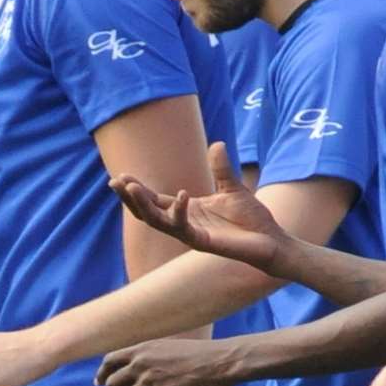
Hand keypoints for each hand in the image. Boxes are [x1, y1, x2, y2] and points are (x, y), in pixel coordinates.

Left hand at [96, 338, 234, 385]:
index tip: (99, 384)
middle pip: (112, 384)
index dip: (102, 373)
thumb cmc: (200, 354)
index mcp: (141, 349)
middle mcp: (141, 363)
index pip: (110, 361)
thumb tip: (142, 364)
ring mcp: (150, 380)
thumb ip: (151, 355)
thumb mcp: (168, 347)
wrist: (220, 361)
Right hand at [110, 142, 286, 269]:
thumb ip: (221, 168)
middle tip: (114, 181)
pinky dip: (179, 211)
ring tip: (131, 187)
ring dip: (143, 205)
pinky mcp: (203, 242)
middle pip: (148, 212)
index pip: (155, 199)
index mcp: (186, 210)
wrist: (270, 239)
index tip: (121, 175)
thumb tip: (216, 143)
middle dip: (130, 198)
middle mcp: (184, 223)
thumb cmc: (251, 218)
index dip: (137, 189)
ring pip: (158, 222)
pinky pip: (184, 228)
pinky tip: (181, 195)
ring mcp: (191, 234)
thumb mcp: (232, 187)